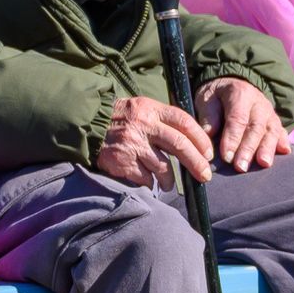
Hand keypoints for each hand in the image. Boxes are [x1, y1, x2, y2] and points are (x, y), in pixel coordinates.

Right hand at [92, 94, 216, 186]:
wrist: (85, 126)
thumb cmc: (118, 119)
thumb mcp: (140, 108)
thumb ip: (163, 120)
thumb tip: (193, 142)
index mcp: (150, 109)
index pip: (184, 121)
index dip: (201, 139)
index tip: (208, 153)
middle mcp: (142, 125)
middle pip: (179, 145)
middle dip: (196, 163)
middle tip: (205, 175)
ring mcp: (131, 144)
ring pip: (163, 166)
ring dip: (169, 179)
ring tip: (168, 183)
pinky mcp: (121, 161)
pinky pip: (144, 178)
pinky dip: (149, 182)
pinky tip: (147, 181)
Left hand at [198, 77, 290, 172]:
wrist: (232, 85)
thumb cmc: (216, 96)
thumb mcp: (206, 98)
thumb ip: (208, 115)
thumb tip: (208, 134)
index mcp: (240, 94)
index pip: (237, 119)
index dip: (232, 139)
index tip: (226, 157)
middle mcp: (259, 103)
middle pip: (256, 127)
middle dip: (249, 148)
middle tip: (241, 166)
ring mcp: (270, 112)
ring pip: (271, 131)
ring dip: (267, 149)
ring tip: (263, 164)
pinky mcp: (275, 121)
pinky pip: (282, 131)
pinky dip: (283, 141)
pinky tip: (284, 152)